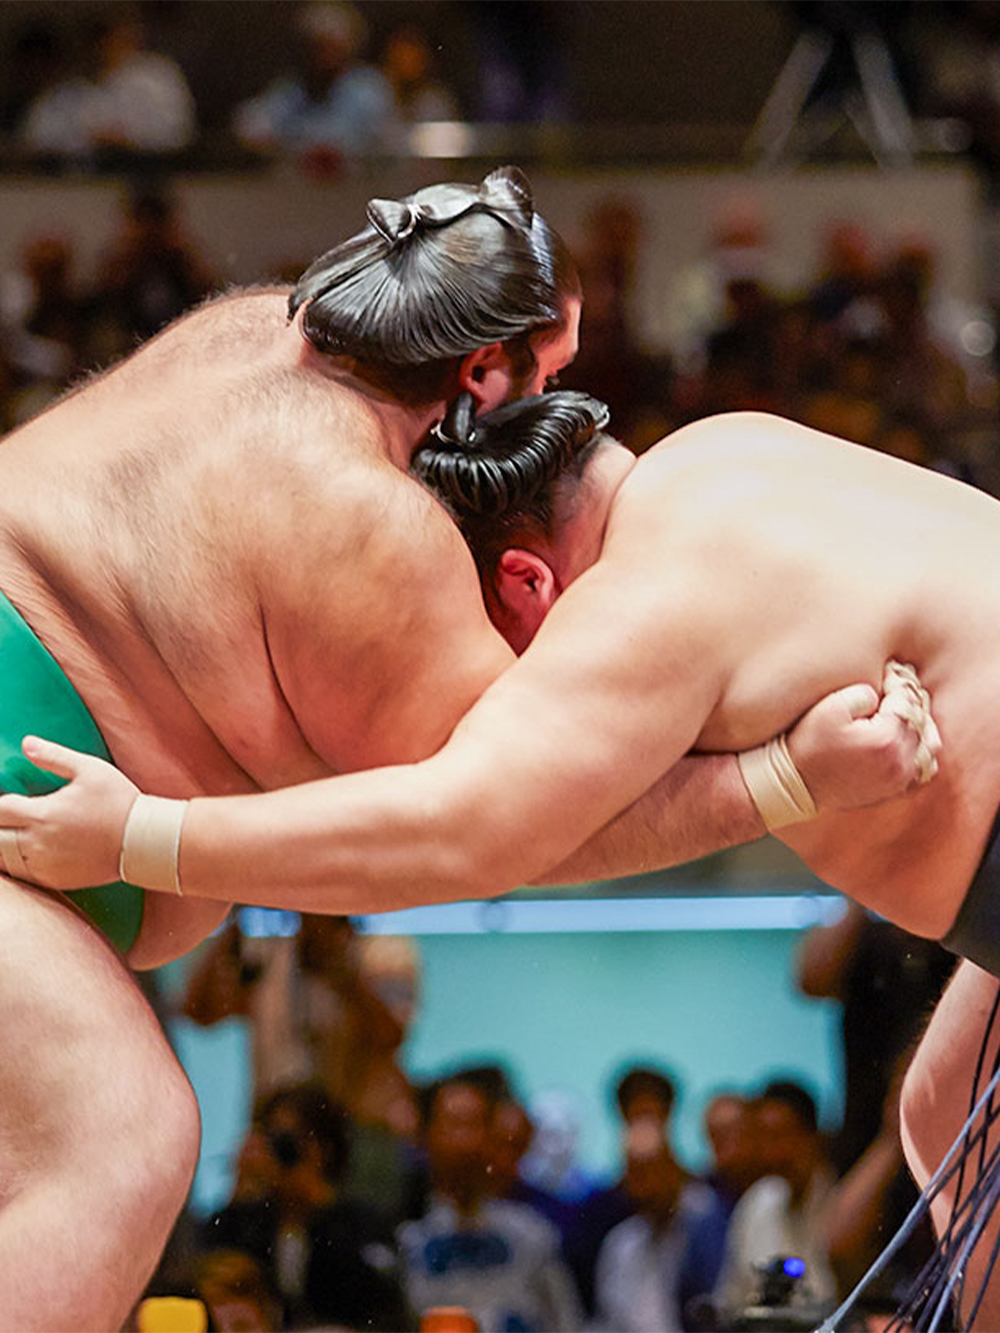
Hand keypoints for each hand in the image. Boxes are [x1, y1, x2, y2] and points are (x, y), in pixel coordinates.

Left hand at [0, 736, 138, 888]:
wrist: (143, 841)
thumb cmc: (119, 801)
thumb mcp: (90, 769)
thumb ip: (53, 756)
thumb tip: (26, 743)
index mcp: (42, 813)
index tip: (6, 801)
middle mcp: (38, 842)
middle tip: (8, 820)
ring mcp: (45, 864)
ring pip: (4, 861)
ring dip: (3, 848)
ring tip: (12, 836)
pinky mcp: (55, 879)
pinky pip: (23, 876)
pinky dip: (18, 864)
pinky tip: (27, 853)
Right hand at [787, 662, 940, 813]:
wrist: (795, 784)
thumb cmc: (808, 743)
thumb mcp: (828, 708)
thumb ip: (862, 692)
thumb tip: (880, 693)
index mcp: (887, 738)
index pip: (906, 698)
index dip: (896, 681)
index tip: (885, 672)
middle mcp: (900, 762)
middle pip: (920, 719)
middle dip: (909, 700)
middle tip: (893, 687)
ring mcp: (899, 779)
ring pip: (929, 745)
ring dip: (920, 725)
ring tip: (902, 711)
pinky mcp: (893, 790)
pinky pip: (923, 769)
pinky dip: (920, 751)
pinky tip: (905, 739)